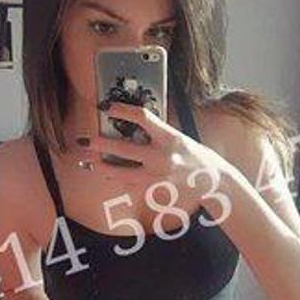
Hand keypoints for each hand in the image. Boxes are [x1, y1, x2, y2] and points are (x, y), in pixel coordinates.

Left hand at [77, 101, 232, 208]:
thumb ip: (156, 133)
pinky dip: (117, 179)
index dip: (122, 111)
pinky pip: (130, 185)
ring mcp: (157, 177)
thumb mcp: (178, 138)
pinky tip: (106, 174)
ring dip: (102, 167)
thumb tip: (130, 126)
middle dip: (101, 144)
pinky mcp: (155, 192)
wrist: (212, 181)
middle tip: (87, 140)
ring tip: (89, 161)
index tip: (107, 107)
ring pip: (122, 173)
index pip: (142, 118)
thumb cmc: (194, 156)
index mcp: (170, 138)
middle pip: (124, 149)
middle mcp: (162, 158)